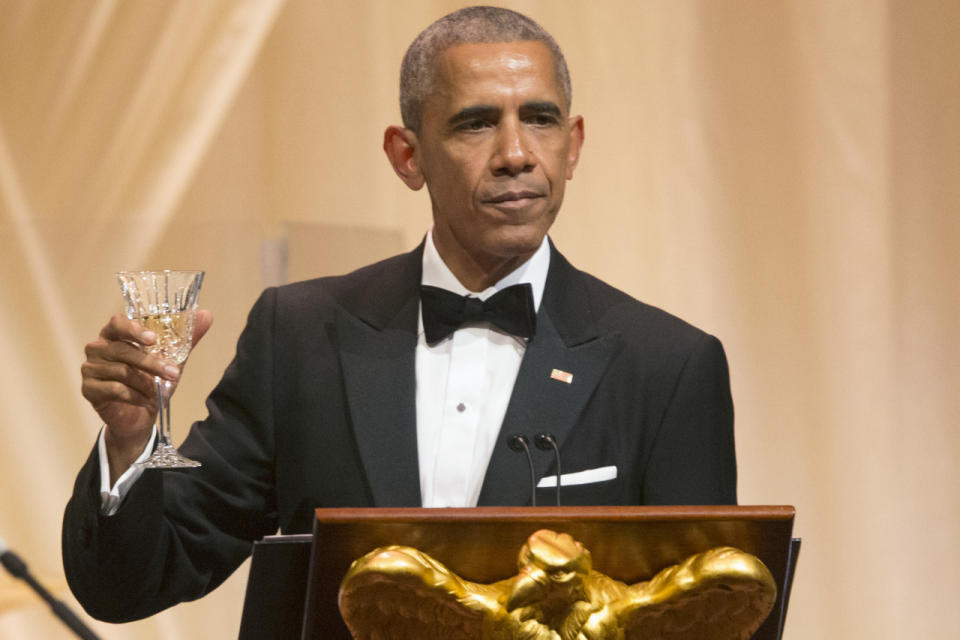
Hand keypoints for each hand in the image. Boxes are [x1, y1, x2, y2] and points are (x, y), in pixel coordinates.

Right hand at [81, 310, 212, 478]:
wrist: (140, 416)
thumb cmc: (152, 382)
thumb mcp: (172, 359)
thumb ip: (186, 338)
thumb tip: (207, 315)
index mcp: (114, 335)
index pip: (117, 323)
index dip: (133, 329)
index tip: (153, 339)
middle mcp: (98, 348)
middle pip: (122, 350)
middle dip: (151, 363)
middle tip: (173, 373)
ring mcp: (90, 368)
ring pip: (121, 371)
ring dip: (145, 382)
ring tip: (158, 390)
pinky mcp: (88, 389)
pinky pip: (114, 389)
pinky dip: (134, 395)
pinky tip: (145, 400)